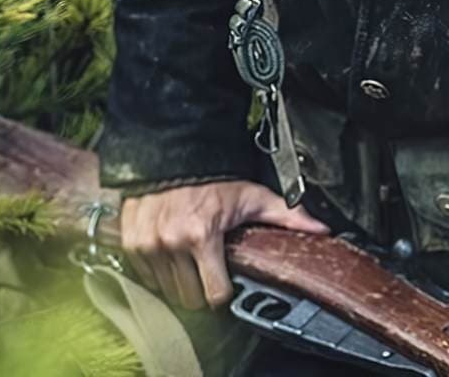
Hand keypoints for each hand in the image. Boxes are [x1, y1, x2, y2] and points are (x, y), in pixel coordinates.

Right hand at [122, 180, 327, 309]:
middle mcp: (171, 243)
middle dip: (201, 290)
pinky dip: (156, 271)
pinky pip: (144, 276)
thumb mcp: (251, 196)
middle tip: (207, 272)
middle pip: (190, 298)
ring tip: (188, 260)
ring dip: (178, 282)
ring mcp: (147, 244)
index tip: (226, 284)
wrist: (167, 150)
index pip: (215, 295)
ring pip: (166, 291)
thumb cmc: (209, 175)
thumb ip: (286, 216)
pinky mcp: (129, 242)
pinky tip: (169, 254)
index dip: (224, 293)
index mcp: (202, 236)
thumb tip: (320, 230)